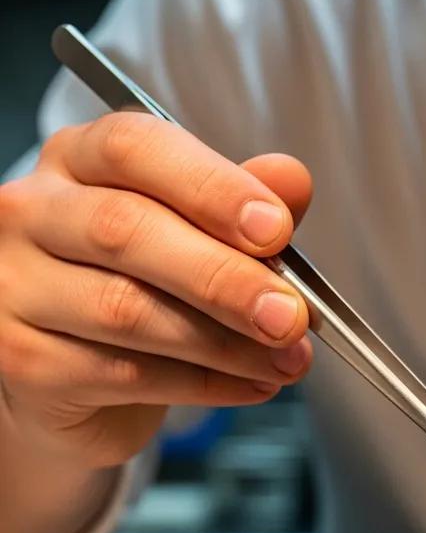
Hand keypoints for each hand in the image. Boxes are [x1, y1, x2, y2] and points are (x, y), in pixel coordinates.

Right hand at [0, 113, 312, 467]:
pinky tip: (254, 384)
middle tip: (292, 315)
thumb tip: (292, 178)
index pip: (134, 148)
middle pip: (126, 230)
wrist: (81, 381)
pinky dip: (206, 384)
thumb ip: (240, 208)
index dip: (211, 186)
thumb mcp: (197, 237)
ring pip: (126, 310)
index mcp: (78, 160)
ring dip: (225, 342)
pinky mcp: (24, 360)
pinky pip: (125, 374)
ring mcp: (15, 288)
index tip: (277, 229)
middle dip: (225, 277)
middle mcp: (31, 212)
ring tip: (287, 359)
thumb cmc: (144, 290)